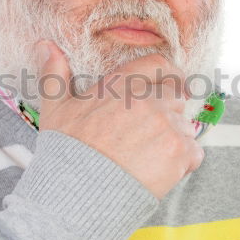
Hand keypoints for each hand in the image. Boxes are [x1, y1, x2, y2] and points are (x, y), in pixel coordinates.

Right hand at [34, 39, 203, 200]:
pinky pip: (194, 153)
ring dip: (173, 139)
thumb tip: (45, 45)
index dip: (169, 74)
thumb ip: (54, 74)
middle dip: (169, 112)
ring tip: (148, 159)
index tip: (171, 84)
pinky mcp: (179, 152)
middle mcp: (148, 100)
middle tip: (151, 134)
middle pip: (176, 96)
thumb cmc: (64, 152)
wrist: (77, 194)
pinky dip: (182, 163)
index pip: (159, 65)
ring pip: (185, 126)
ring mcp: (166, 125)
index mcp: (122, 85)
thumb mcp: (55, 109)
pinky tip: (158, 173)